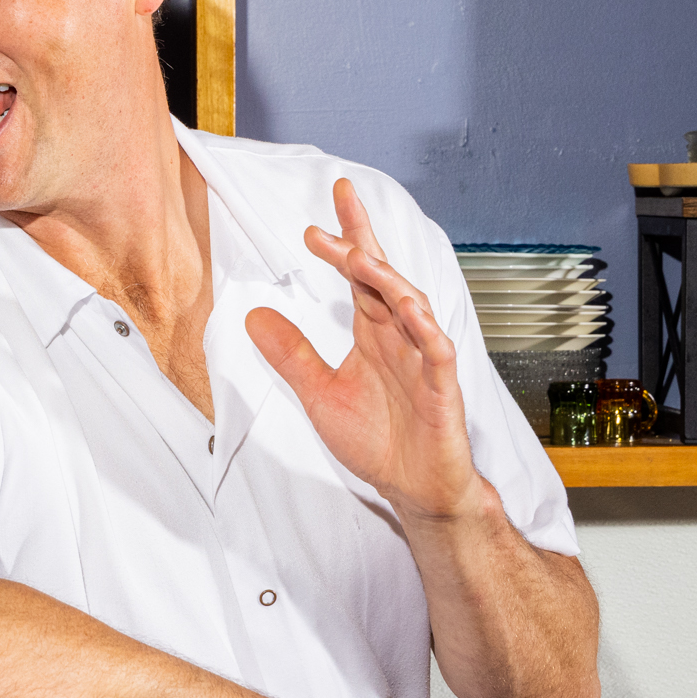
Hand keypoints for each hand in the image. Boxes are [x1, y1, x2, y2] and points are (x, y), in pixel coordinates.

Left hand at [247, 179, 484, 524]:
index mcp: (375, 334)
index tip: (317, 221)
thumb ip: (292, 355)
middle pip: (383, 279)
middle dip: (363, 242)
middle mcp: (400, 338)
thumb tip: (255, 317)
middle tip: (339, 209)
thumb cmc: (380, 442)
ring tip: (360, 256)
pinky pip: (437, 352)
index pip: (360, 279)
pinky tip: (409, 308)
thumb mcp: (320, 394)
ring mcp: (423, 360)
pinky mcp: (442, 390)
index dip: (344, 245)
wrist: (415, 488)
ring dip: (387, 279)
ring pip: (412, 306)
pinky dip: (426, 330)